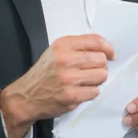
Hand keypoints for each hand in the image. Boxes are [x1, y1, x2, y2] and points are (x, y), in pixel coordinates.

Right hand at [0, 34, 114, 137]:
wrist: (26, 96)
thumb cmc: (45, 72)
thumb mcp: (58, 51)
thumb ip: (79, 47)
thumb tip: (106, 50)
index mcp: (63, 45)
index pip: (96, 41)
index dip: (108, 48)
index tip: (111, 54)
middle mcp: (65, 59)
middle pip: (101, 59)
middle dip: (101, 66)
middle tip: (92, 70)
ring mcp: (68, 79)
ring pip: (102, 75)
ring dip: (97, 80)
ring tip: (85, 81)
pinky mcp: (71, 96)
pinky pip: (95, 91)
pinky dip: (91, 92)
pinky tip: (80, 91)